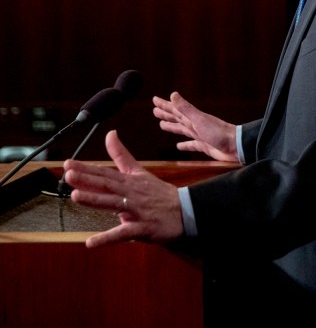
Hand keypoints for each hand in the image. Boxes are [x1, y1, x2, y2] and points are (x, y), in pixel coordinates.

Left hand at [62, 130, 183, 247]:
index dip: (87, 168)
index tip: (68, 163)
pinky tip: (90, 242)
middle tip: (69, 174)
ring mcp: (137, 210)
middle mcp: (132, 193)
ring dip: (96, 200)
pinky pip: (123, 233)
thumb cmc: (159, 194)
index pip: (106, 172)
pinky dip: (107, 238)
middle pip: (108, 184)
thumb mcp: (140, 172)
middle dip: (88, 179)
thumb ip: (122, 155)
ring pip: (114, 204)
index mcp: (130, 181)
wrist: (186, 211)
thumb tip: (110, 134)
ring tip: (77, 196)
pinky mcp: (142, 228)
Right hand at [152, 91, 238, 161]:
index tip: (154, 99)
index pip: (175, 109)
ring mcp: (200, 135)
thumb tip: (173, 94)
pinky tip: (179, 146)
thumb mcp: (199, 120)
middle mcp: (195, 125)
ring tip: (162, 125)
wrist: (236, 145)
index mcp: (193, 118)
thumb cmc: (219, 133)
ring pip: (182, 130)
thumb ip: (186, 108)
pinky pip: (191, 145)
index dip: (165, 105)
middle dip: (167, 114)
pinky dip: (184, 145)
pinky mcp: (204, 146)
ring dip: (173, 126)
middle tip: (155, 111)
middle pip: (177, 118)